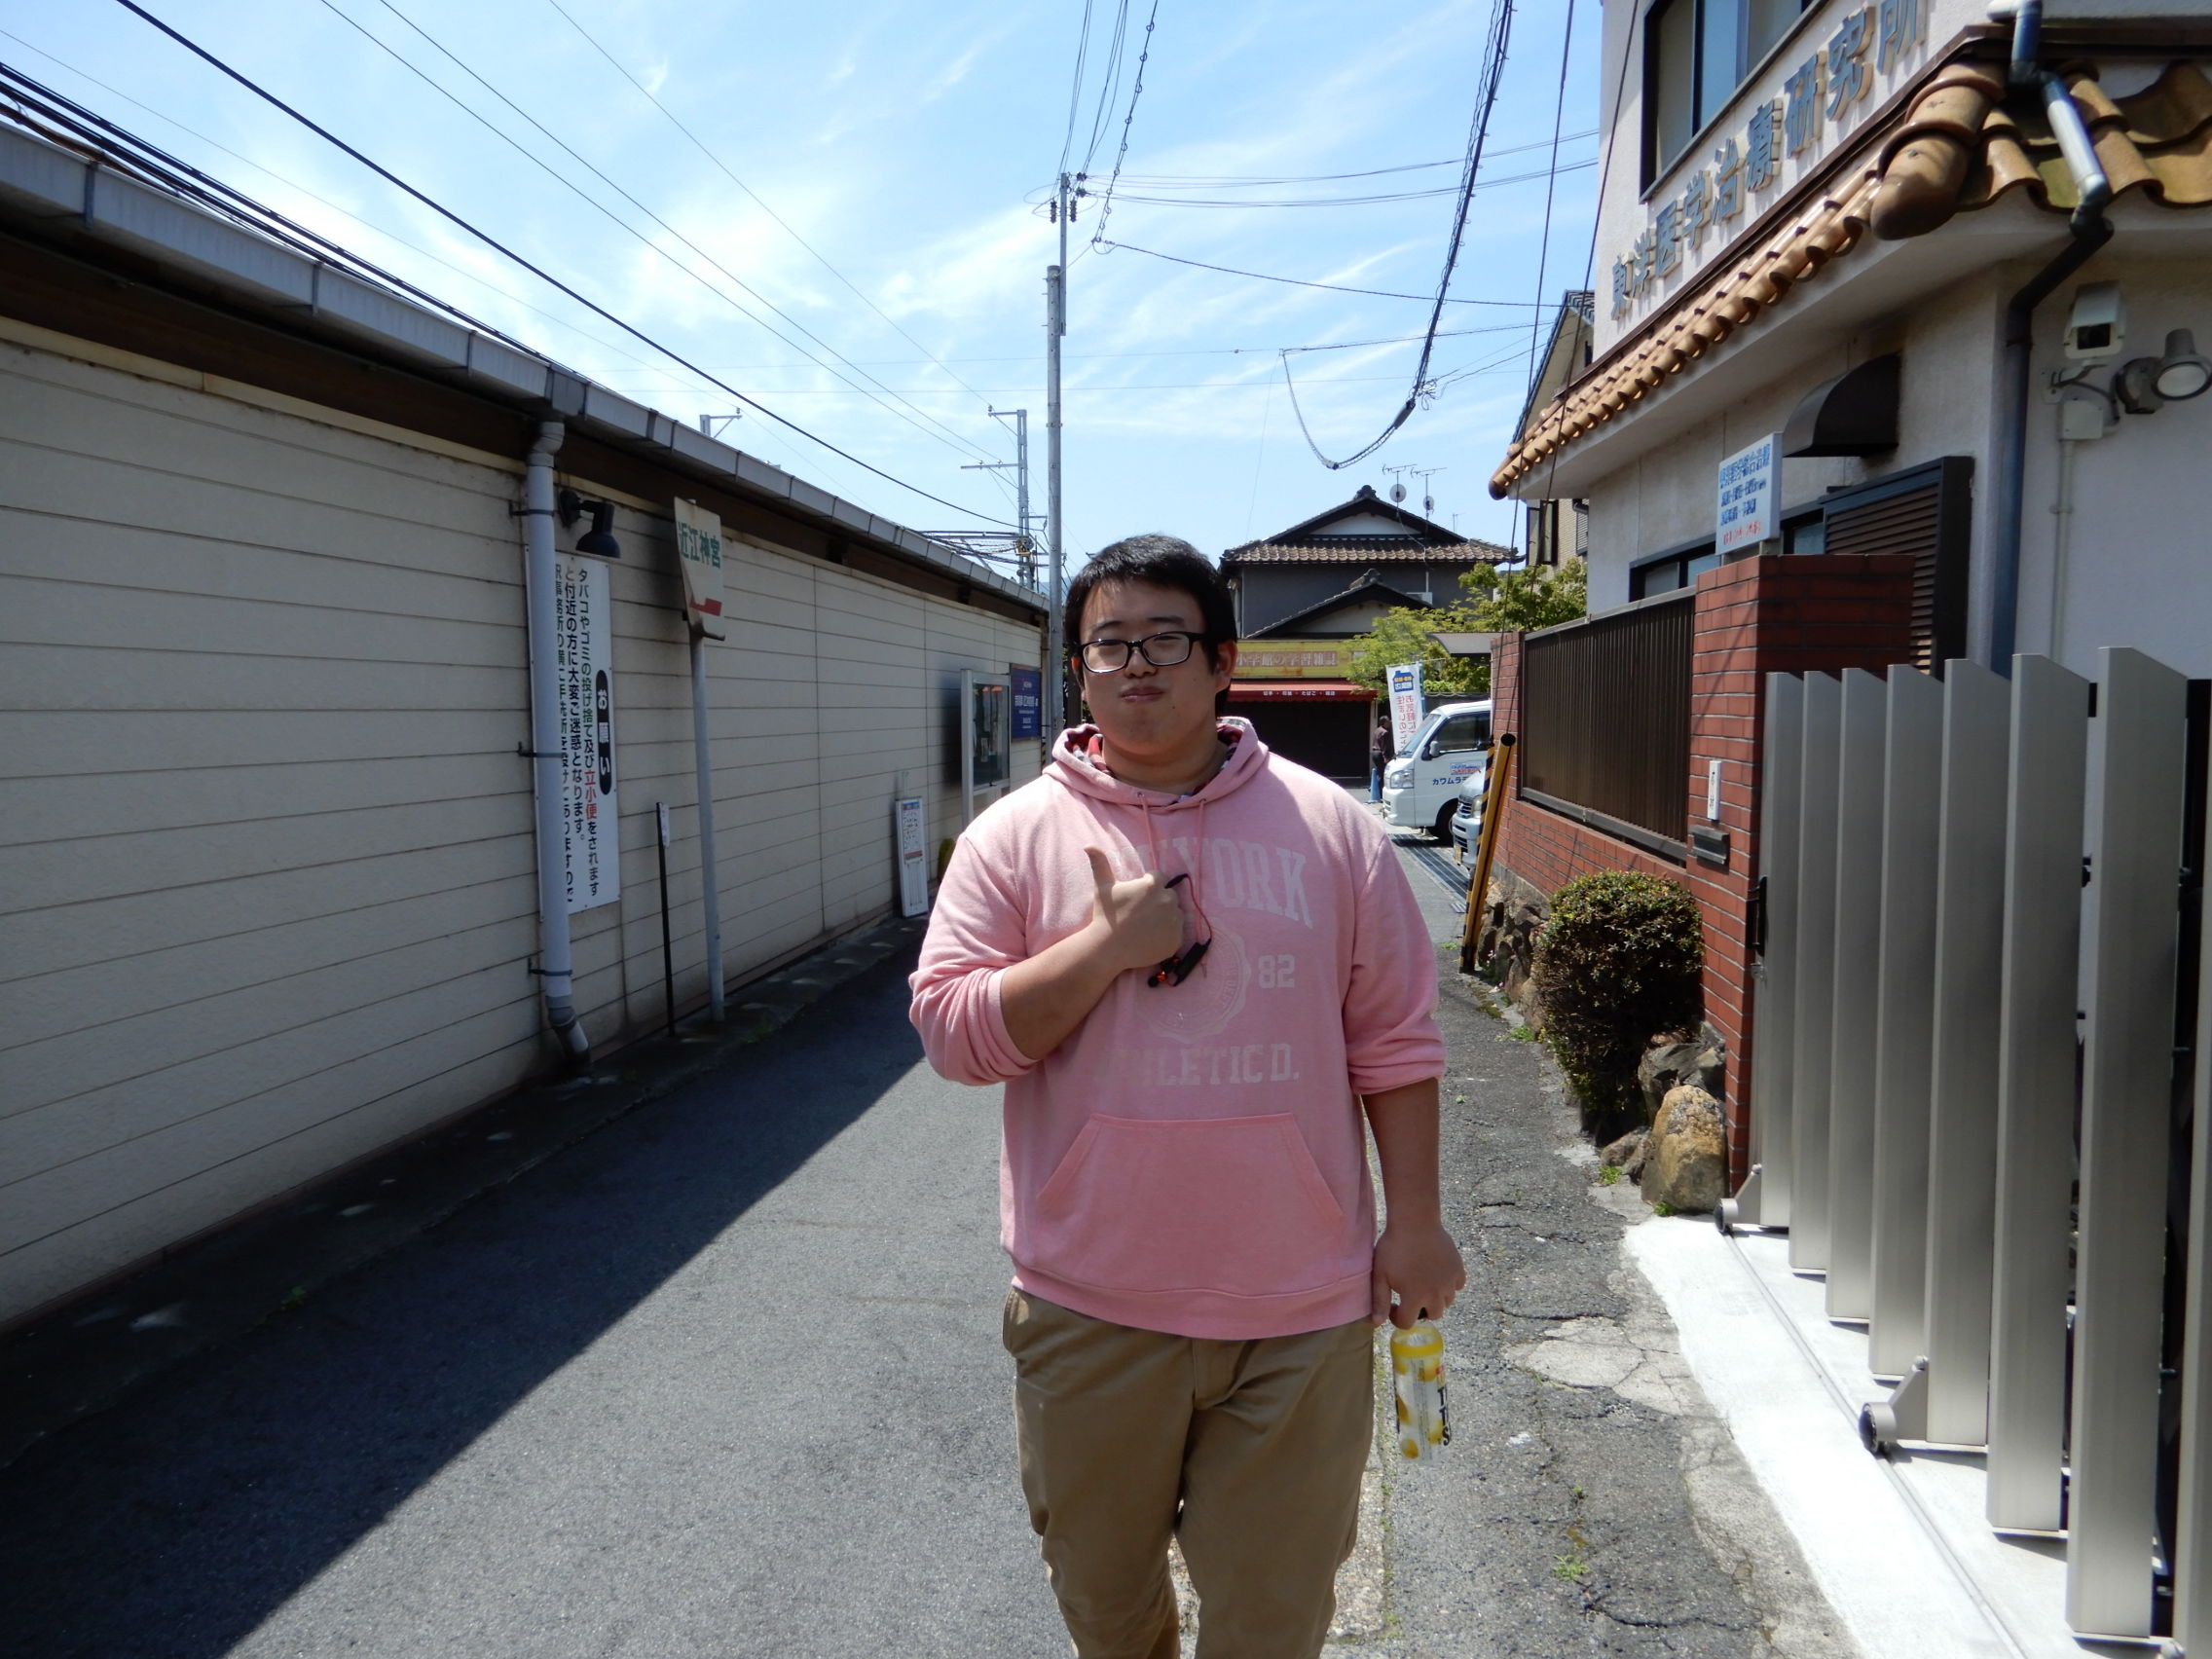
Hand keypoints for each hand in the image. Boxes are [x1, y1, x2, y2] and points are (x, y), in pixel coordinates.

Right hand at [1082, 846, 1185, 974]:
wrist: (1108, 949)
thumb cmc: (1106, 916)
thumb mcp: (1103, 887)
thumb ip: (1100, 863)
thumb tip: (1088, 845)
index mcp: (1153, 885)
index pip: (1159, 878)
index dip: (1148, 886)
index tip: (1137, 897)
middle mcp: (1168, 901)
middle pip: (1169, 896)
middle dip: (1158, 901)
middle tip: (1141, 914)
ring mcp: (1175, 922)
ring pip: (1175, 914)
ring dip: (1165, 917)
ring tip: (1146, 927)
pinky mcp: (1176, 940)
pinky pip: (1176, 933)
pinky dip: (1167, 935)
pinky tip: (1150, 938)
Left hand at [1370, 1219, 1465, 1328]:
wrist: (1415, 1221)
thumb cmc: (1394, 1247)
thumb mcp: (1380, 1274)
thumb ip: (1380, 1301)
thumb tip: (1377, 1323)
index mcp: (1415, 1297)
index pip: (1408, 1323)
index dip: (1397, 1317)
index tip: (1394, 1305)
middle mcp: (1436, 1294)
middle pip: (1433, 1315)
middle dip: (1420, 1310)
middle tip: (1412, 1296)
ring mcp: (1450, 1282)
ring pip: (1447, 1302)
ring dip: (1436, 1299)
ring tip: (1425, 1284)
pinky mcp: (1458, 1269)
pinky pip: (1457, 1286)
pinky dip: (1449, 1285)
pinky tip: (1438, 1274)